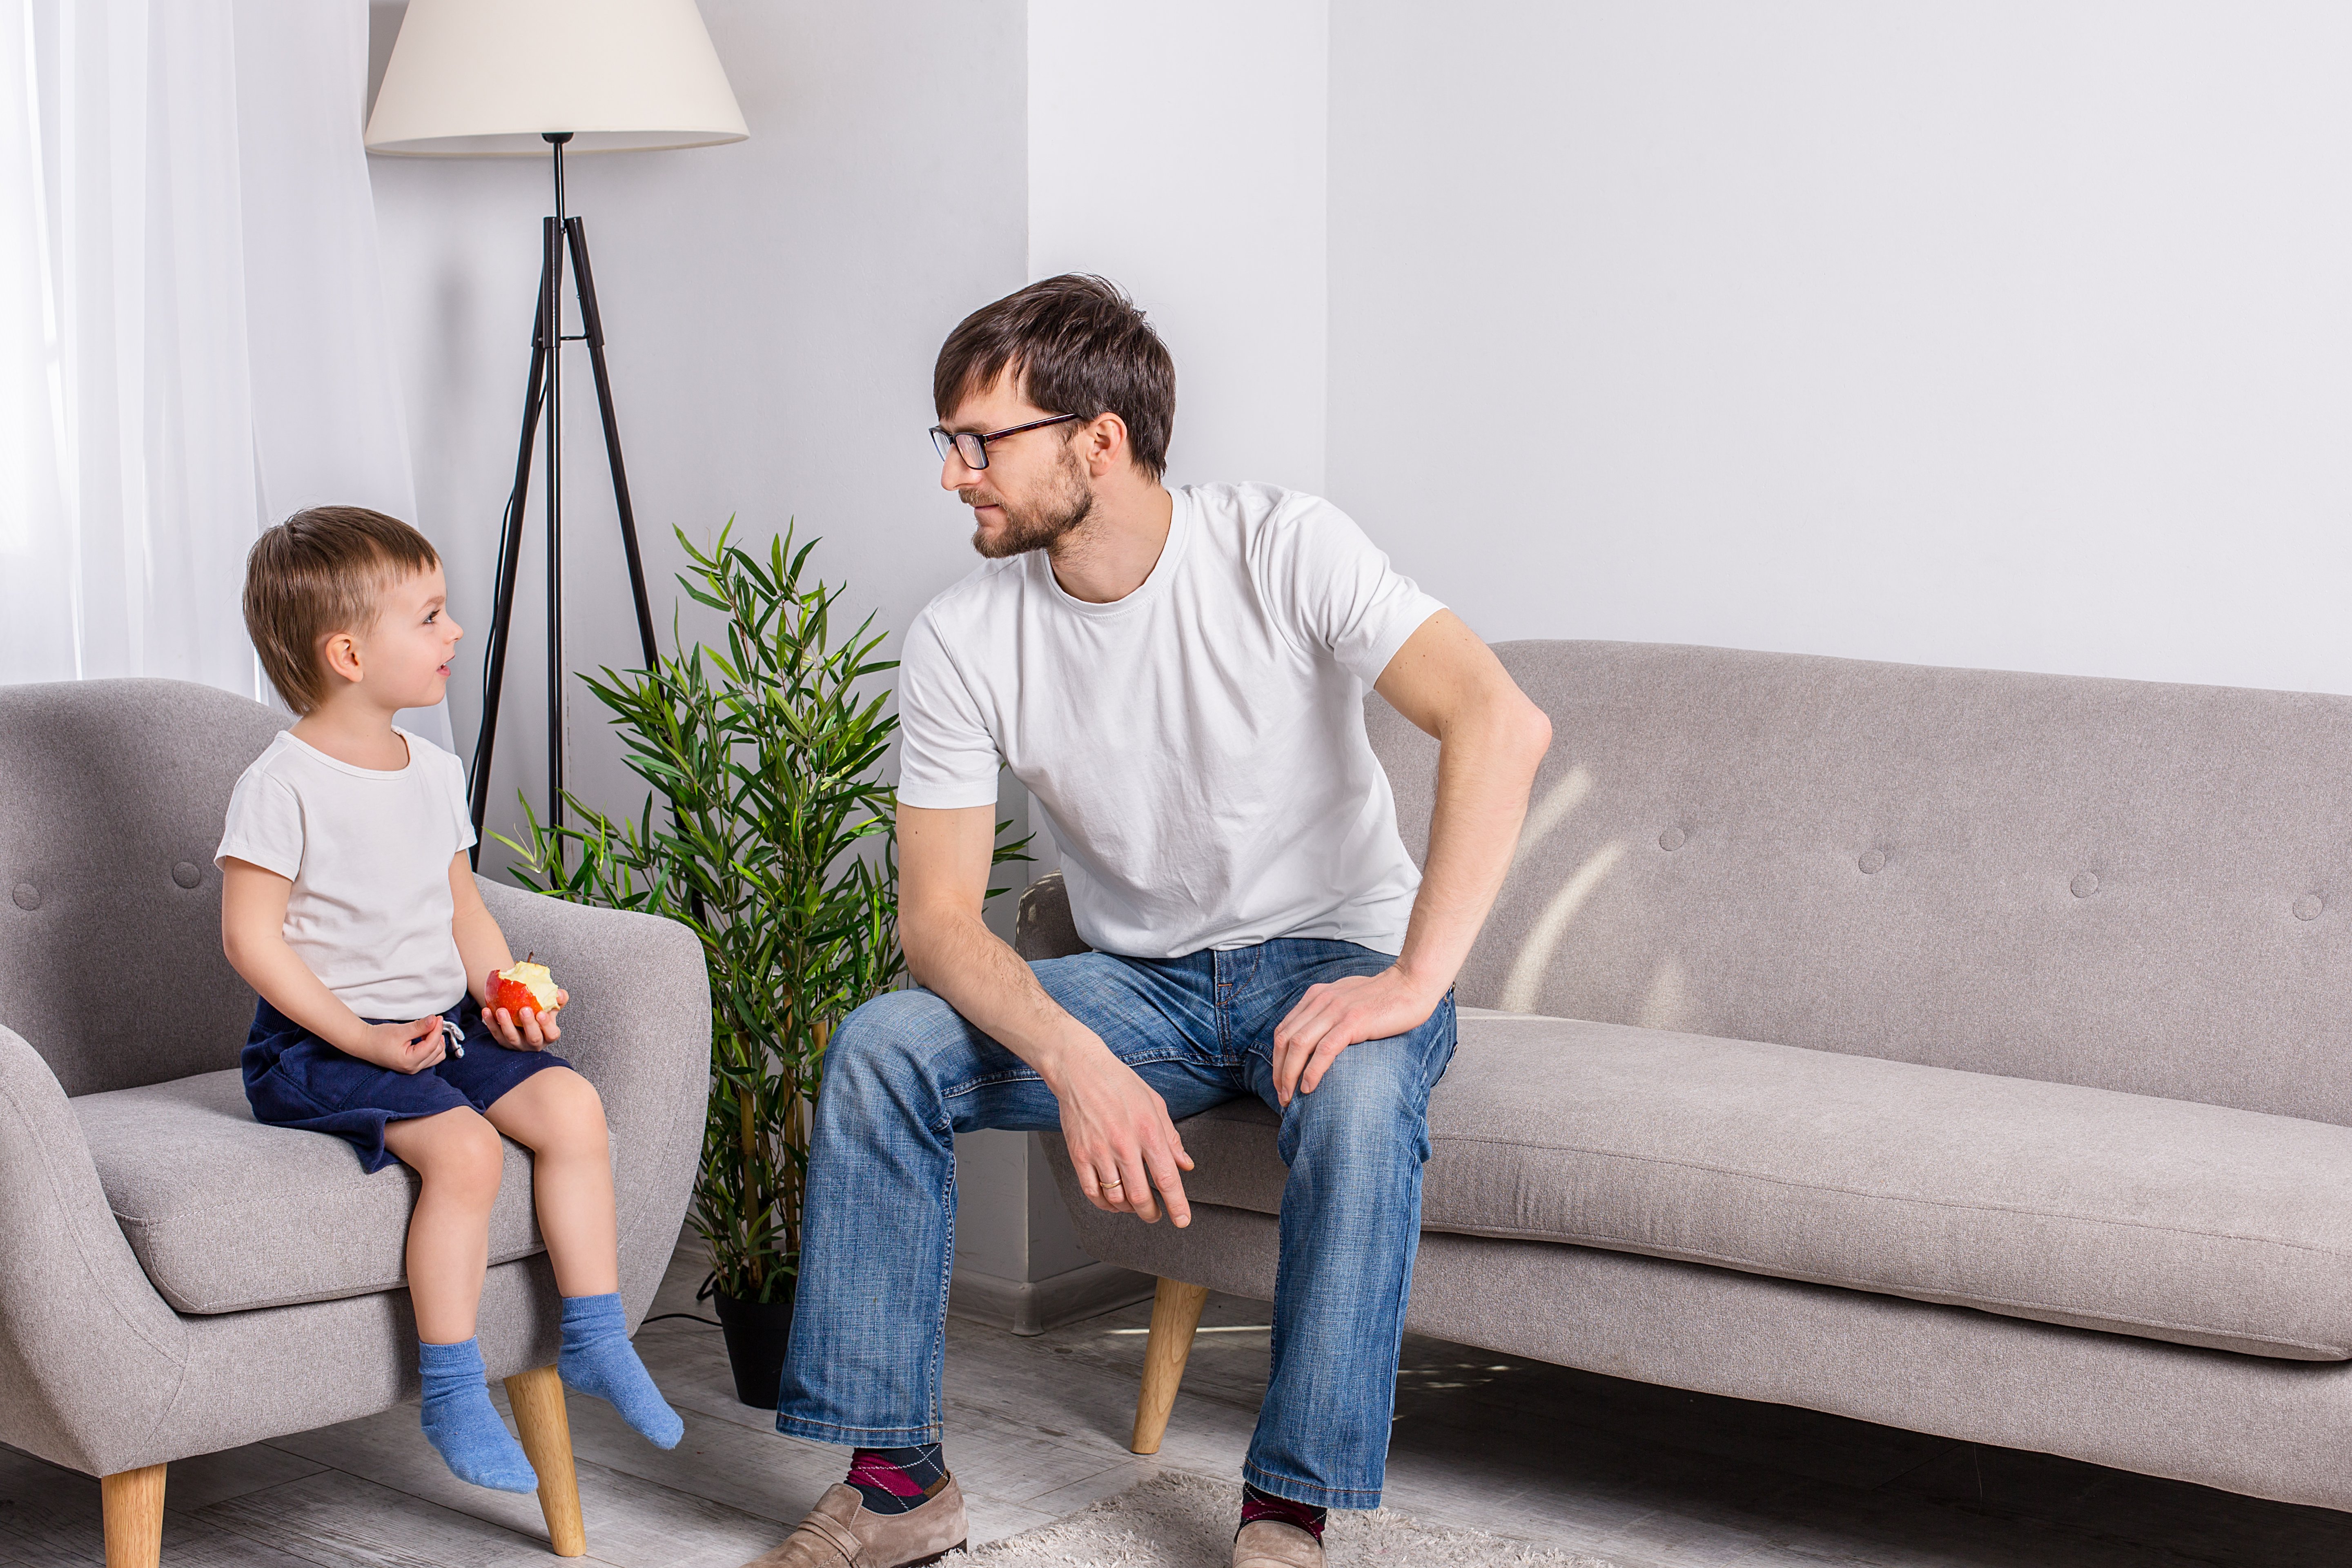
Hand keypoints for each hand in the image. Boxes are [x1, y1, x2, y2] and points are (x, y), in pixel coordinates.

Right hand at [355, 1017, 445, 1074]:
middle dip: (437, 1035)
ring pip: (436, 1056)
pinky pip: (429, 1057)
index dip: (437, 1029)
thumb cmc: (379, 1038)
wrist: (365, 1043)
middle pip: (437, 1052)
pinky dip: (431, 1046)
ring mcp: (413, 1068)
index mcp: (409, 1061)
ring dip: (436, 1042)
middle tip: (433, 1021)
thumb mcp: (400, 1030)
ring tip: (429, 1029)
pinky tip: (425, 1036)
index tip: (437, 1018)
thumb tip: (435, 1020)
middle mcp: (413, 1068)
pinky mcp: (412, 1065)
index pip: (432, 1045)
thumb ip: (420, 1026)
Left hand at [484, 978, 566, 1049]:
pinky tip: (486, 1011)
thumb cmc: (539, 1014)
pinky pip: (496, 1034)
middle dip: (528, 1024)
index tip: (541, 1013)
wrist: (523, 1020)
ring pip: (512, 1038)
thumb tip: (558, 993)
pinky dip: (491, 1023)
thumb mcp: (551, 1008)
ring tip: (501, 1011)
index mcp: (548, 1035)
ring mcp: (518, 1045)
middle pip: (533, 1038)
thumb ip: (558, 999)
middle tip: (524, 1010)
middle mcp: (534, 1043)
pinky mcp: (503, 1042)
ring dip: (506, 1024)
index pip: (552, 1034)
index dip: (547, 1025)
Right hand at [1053, 1040, 1194, 1226]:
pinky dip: (1104, 1204)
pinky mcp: (1079, 1155)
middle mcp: (1124, 1144)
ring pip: (1116, 1198)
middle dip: (1151, 1213)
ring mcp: (1099, 1151)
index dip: (1177, 1204)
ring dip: (1129, 1209)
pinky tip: (1112, 1201)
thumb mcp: (1155, 1104)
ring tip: (1134, 1205)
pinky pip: (1092, 1191)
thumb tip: (1185, 1164)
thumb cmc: (1119, 1083)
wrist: (1080, 1071)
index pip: (1166, 1178)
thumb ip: (1171, 1138)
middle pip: (1140, 1196)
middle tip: (1155, 1214)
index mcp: (1148, 1131)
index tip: (1182, 1220)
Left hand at [1271, 966, 1444, 1107]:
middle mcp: (1320, 1001)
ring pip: (1298, 1045)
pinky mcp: (1353, 1021)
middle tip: (1282, 1096)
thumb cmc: (1384, 997)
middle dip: (1278, 1072)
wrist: (1412, 984)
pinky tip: (1309, 1087)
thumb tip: (1317, 1039)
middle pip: (1284, 1040)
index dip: (1277, 1059)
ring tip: (1291, 1097)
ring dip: (1289, 1075)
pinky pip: (1324, 1049)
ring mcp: (1336, 1011)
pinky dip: (1312, 1071)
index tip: (1280, 1082)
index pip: (1283, 1030)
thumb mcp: (1346, 999)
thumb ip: (1329, 1013)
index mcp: (1316, 996)